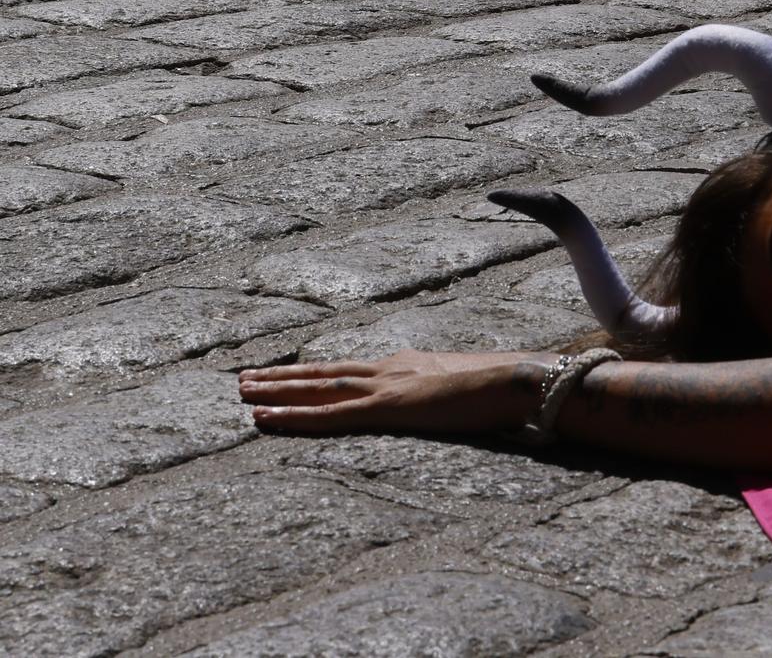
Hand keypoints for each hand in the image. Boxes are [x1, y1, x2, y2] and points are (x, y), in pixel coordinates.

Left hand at [239, 349, 552, 435]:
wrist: (519, 380)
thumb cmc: (507, 387)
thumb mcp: (469, 388)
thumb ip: (449, 393)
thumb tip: (447, 402)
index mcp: (409, 365)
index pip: (352, 370)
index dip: (317, 372)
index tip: (290, 374)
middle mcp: (390, 369)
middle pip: (325, 371)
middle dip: (284, 376)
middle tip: (244, 377)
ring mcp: (385, 387)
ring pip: (316, 387)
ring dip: (276, 390)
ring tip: (240, 391)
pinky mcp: (385, 408)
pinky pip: (327, 415)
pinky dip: (291, 416)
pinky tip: (262, 417)